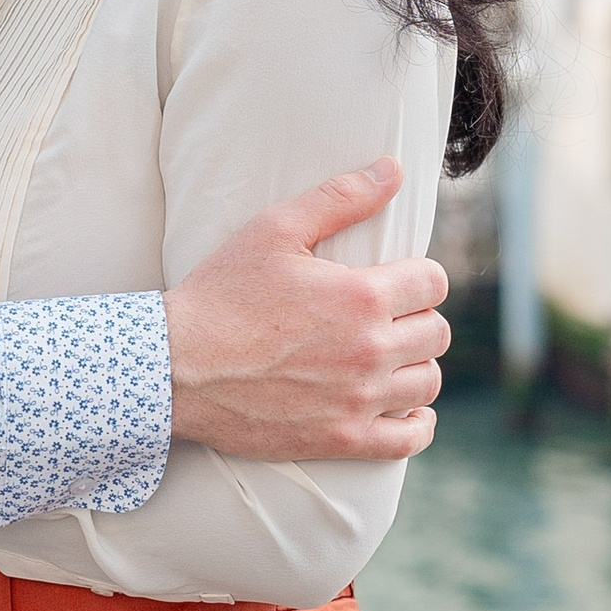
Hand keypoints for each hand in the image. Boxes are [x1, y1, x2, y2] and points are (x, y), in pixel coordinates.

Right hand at [165, 162, 448, 462]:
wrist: (173, 369)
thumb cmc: (219, 296)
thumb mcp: (272, 231)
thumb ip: (339, 198)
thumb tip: (392, 169)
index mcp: (361, 295)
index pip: (433, 282)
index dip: (417, 277)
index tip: (395, 281)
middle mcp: (369, 350)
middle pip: (436, 333)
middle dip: (416, 319)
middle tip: (385, 318)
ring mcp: (358, 399)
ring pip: (428, 383)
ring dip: (415, 367)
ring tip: (388, 359)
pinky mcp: (341, 439)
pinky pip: (409, 440)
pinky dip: (416, 425)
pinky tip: (402, 409)